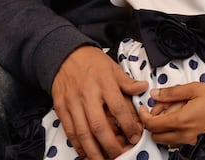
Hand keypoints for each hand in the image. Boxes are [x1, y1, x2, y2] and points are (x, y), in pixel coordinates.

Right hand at [51, 45, 148, 159]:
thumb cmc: (92, 62)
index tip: (135, 137)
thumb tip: (143, 88)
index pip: (118, 108)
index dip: (128, 125)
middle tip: (120, 155)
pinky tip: (86, 154)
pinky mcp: (61, 108)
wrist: (64, 55)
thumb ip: (127, 82)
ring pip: (83, 132)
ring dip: (94, 151)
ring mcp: (72, 103)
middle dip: (111, 145)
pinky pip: (70, 131)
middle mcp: (87, 94)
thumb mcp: (113, 67)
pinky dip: (78, 145)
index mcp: (104, 82)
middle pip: (99, 125)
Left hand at [139, 82, 204, 146]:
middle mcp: (183, 134)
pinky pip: (175, 142)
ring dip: (162, 129)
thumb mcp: (192, 89)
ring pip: (164, 140)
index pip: (152, 124)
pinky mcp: (193, 142)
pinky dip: (171, 133)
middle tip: (160, 109)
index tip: (143, 108)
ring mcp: (189, 141)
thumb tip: (154, 94)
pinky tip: (179, 120)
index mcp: (181, 120)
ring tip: (171, 113)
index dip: (144, 116)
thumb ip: (171, 92)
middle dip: (153, 122)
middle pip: (155, 135)